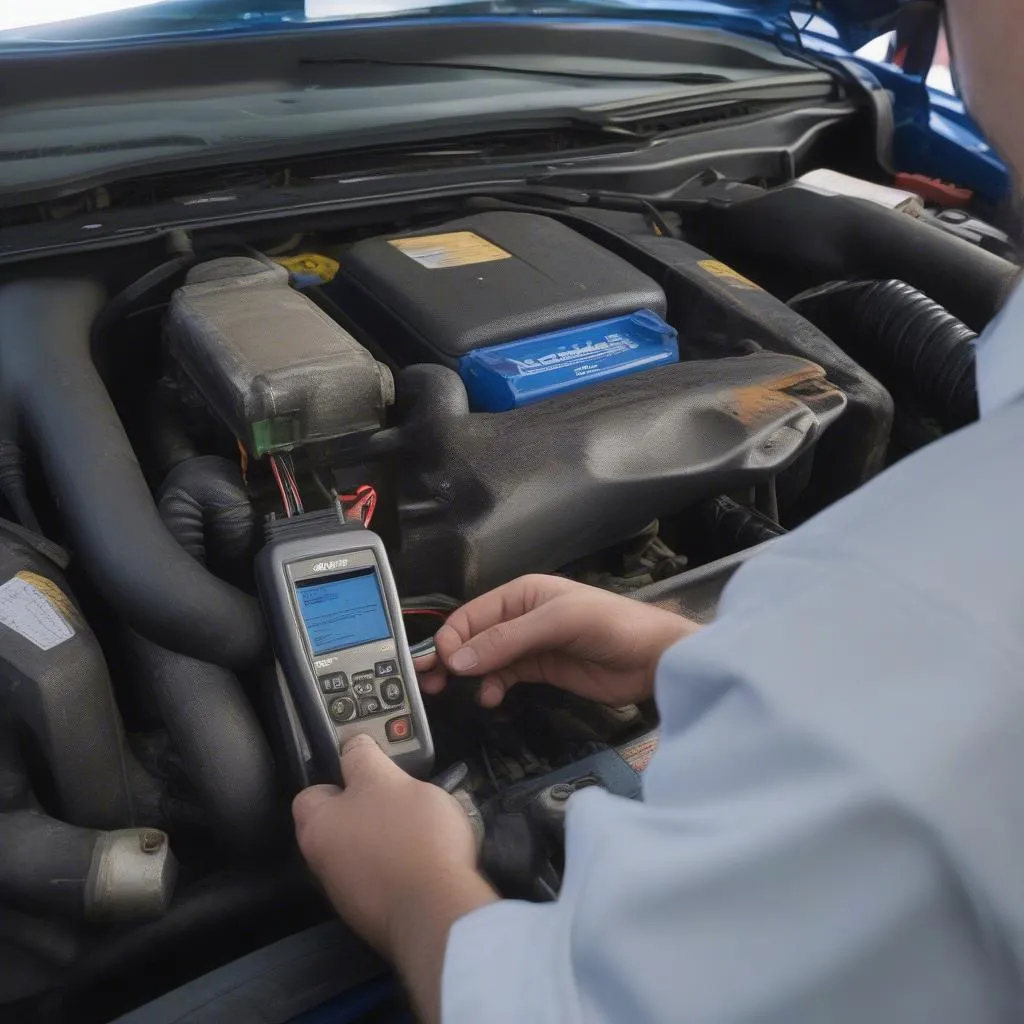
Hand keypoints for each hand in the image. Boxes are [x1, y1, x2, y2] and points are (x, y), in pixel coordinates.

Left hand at [293, 735, 496, 1023]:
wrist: (438, 914)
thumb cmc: (412, 838)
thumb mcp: (390, 780)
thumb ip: (366, 760)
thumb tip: (353, 746)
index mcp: (318, 827)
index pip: (312, 791)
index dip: (338, 775)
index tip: (367, 768)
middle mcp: (323, 862)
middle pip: (340, 823)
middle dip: (367, 809)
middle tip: (398, 797)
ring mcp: (349, 892)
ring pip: (364, 851)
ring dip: (385, 839)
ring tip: (421, 827)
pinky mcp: (376, 914)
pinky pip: (385, 877)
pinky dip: (400, 867)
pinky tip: (426, 859)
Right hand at [416, 574, 698, 708]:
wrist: (654, 659)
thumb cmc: (610, 626)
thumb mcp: (558, 623)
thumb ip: (507, 640)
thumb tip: (458, 660)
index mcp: (521, 593)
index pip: (472, 614)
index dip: (452, 639)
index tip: (440, 666)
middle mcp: (521, 616)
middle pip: (473, 636)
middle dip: (451, 658)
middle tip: (431, 685)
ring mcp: (531, 644)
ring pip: (485, 659)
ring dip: (469, 675)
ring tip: (457, 695)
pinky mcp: (542, 669)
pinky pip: (505, 676)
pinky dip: (492, 686)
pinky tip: (491, 698)